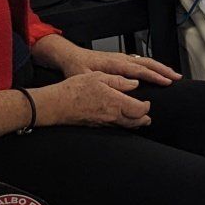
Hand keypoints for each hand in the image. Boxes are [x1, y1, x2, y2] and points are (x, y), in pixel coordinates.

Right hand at [35, 71, 152, 128]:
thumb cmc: (75, 89)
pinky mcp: (96, 126)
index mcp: (116, 102)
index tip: (147, 102)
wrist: (56, 104)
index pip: (139, 109)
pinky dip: (122, 125)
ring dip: (135, 124)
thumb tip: (134, 83)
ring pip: (126, 127)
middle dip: (144, 119)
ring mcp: (104, 122)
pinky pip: (115, 127)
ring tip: (139, 120)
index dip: (146, 107)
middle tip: (148, 116)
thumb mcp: (99, 77)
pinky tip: (121, 121)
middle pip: (135, 122)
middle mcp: (112, 115)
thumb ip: (119, 81)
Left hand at [55, 44, 179, 86]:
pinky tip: (157, 71)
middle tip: (177, 77)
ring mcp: (122, 58)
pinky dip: (152, 66)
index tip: (166, 81)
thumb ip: (106, 81)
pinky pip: (141, 62)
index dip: (154, 75)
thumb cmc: (77, 67)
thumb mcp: (87, 76)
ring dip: (160, 68)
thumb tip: (127, 86)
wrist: (70, 56)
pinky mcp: (121, 60)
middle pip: (148, 63)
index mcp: (115, 63)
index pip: (139, 70)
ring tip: (172, 75)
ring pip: (146, 61)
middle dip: (164, 70)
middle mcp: (121, 58)